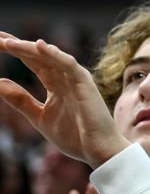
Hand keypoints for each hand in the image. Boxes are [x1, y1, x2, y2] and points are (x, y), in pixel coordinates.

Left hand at [0, 35, 128, 167]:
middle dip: (17, 46)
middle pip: (38, 56)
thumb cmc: (74, 136)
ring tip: (7, 43)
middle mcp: (65, 77)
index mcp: (56, 84)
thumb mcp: (38, 117)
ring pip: (50, 57)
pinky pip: (67, 64)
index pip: (33, 62)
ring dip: (29, 49)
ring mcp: (75, 78)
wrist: (97, 150)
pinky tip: (38, 46)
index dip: (16, 52)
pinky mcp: (84, 82)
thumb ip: (20, 100)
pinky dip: (54, 54)